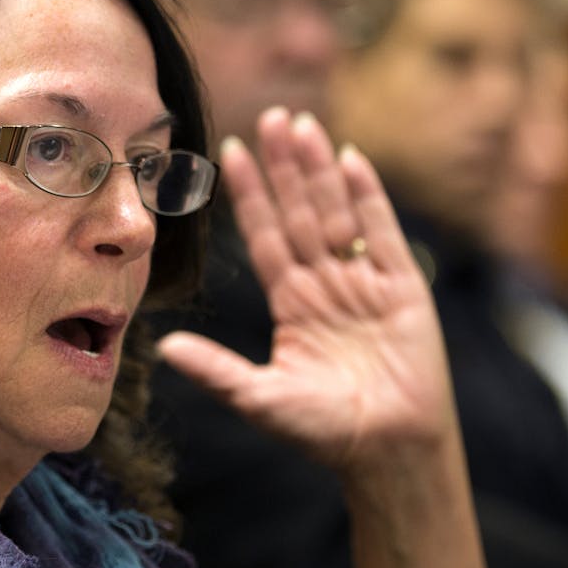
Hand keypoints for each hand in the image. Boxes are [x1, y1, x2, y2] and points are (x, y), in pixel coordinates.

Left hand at [160, 108, 502, 567]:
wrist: (391, 452)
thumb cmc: (327, 432)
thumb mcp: (262, 399)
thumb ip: (217, 370)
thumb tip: (163, 348)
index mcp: (292, 304)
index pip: (266, 236)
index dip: (250, 195)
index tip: (230, 151)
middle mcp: (326, 285)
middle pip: (301, 212)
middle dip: (286, 166)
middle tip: (271, 115)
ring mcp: (365, 282)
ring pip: (338, 213)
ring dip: (321, 170)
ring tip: (304, 124)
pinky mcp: (404, 288)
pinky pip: (383, 233)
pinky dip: (369, 197)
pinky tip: (352, 159)